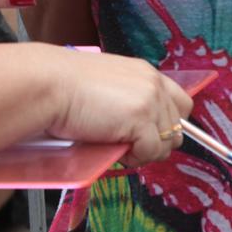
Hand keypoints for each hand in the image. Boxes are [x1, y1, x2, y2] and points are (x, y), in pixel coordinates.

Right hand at [43, 48, 192, 166]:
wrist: (50, 84)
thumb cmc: (66, 86)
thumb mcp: (108, 85)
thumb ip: (130, 100)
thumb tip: (140, 130)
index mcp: (146, 73)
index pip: (181, 104)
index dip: (168, 124)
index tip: (148, 135)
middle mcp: (154, 85)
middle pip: (177, 129)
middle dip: (155, 143)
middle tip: (127, 144)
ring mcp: (150, 101)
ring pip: (167, 144)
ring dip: (145, 152)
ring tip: (117, 146)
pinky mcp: (141, 120)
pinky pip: (151, 152)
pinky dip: (134, 158)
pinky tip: (113, 148)